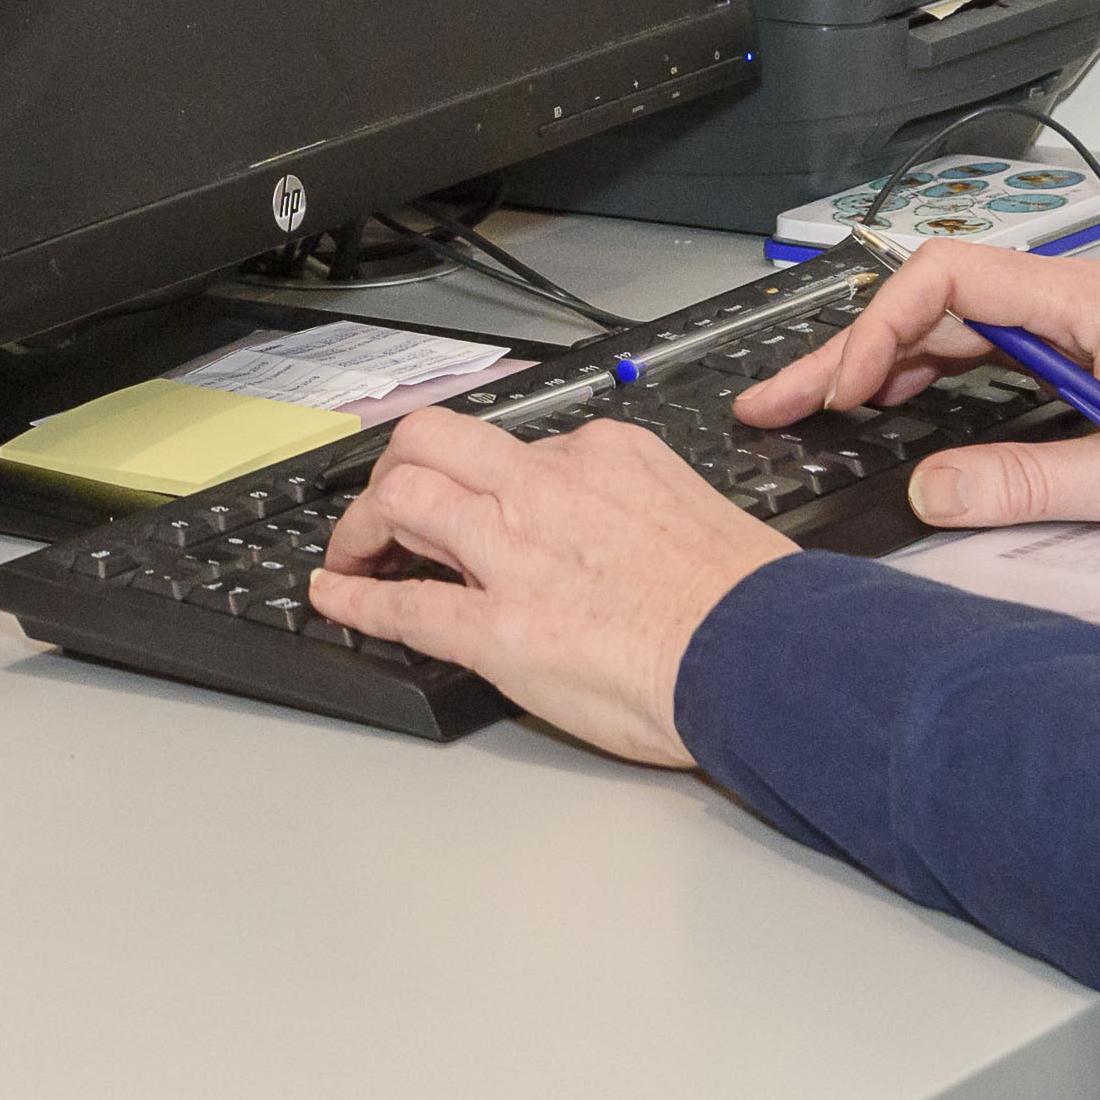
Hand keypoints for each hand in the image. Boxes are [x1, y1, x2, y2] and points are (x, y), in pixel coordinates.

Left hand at [302, 405, 796, 767]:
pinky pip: (405, 606)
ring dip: (363, 525)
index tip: (465, 493)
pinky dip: (357, 599)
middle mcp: (548, 489)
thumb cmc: (746, 600)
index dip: (475, 473)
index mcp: (603, 455)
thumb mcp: (685, 506)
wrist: (764, 657)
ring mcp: (516, 555)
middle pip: (433, 442)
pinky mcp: (499, 629)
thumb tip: (608, 521)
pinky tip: (335, 599)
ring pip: (405, 501)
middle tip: (386, 504)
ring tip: (352, 550)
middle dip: (396, 467)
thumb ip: (629, 501)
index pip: (512, 443)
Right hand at [731, 236, 1099, 528]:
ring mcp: (1077, 328)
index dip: (881, 327)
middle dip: (849, 350)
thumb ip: (1034, 485)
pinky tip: (892, 409)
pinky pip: (985, 353)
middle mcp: (1074, 304)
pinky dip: (925, 378)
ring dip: (880, 364)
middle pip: (933, 303)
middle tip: (777, 401)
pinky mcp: (1084, 357)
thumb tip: (932, 493)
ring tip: (812, 410)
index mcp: (1086, 304)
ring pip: (952, 327)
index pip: (948, 278)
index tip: (845, 388)